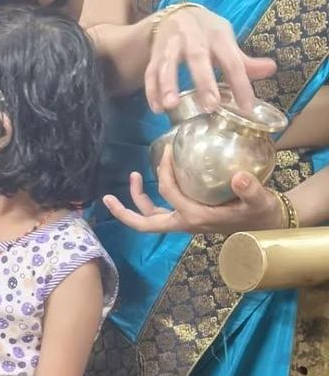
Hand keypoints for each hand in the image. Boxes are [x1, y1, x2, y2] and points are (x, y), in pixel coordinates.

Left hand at [103, 146, 285, 236]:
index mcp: (195, 218)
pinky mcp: (189, 217)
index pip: (169, 194)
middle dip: (124, 211)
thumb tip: (239, 176)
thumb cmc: (262, 213)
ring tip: (133, 177)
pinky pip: (163, 212)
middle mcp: (184, 222)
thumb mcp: (260, 200)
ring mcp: (184, 222)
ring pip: (152, 217)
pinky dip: (152, 200)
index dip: (164, 172)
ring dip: (137, 201)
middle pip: (146, 223)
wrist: (268, 225)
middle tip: (106, 197)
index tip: (167, 151)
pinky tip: (154, 181)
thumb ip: (251, 189)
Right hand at [145, 2, 274, 114]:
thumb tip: (272, 69)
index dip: (240, 83)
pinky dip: (151, 90)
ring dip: (167, 84)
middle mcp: (193, 36)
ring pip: (167, 63)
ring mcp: (171, 44)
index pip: (232, 60)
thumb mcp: (226, 41)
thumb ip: (244, 60)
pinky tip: (156, 108)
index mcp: (217, 35)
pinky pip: (150, 71)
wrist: (177, 14)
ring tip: (170, 106)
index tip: (246, 107)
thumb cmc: (207, 34)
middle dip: (203, 81)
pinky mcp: (154, 53)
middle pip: (198, 57)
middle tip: (210, 106)